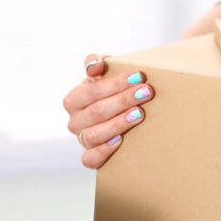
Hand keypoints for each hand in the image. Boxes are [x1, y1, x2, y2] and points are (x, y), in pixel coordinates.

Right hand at [63, 54, 153, 168]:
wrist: (116, 112)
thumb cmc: (109, 91)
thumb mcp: (102, 72)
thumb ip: (96, 62)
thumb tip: (94, 66)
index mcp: (73, 100)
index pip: (92, 91)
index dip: (115, 84)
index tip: (138, 76)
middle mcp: (74, 121)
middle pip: (97, 112)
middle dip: (123, 100)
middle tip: (146, 92)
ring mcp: (82, 140)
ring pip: (95, 135)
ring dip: (119, 123)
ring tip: (139, 113)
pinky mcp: (90, 157)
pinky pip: (91, 159)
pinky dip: (103, 151)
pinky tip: (120, 141)